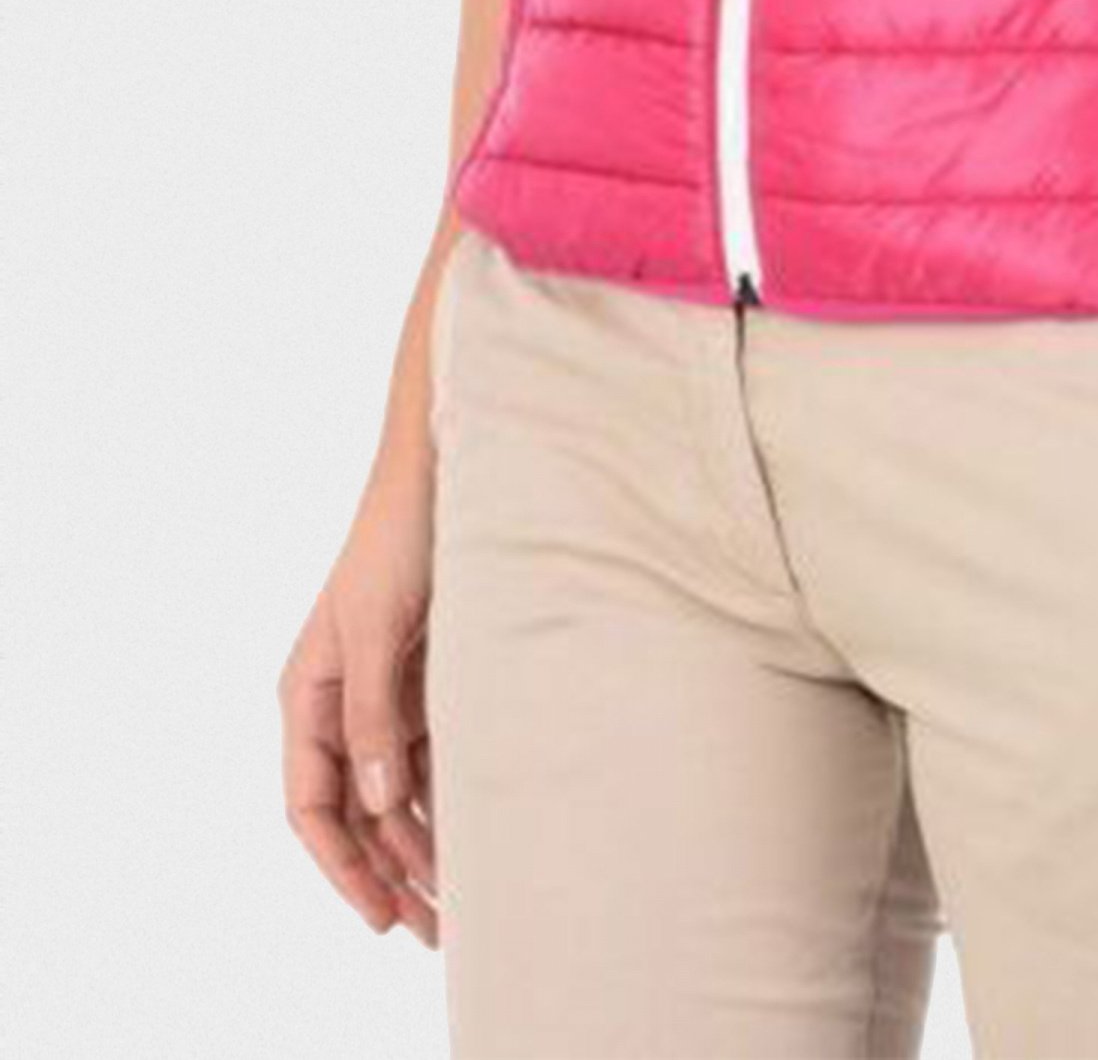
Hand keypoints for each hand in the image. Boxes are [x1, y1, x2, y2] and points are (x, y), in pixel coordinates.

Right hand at [278, 460, 438, 944]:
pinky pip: (433, 760)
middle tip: (434, 933)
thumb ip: (373, 711)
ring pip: (395, 796)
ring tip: (462, 905)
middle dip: (388, 876)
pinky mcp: (430, 683)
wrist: (448, 473)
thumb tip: (375, 802)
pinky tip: (480, 838)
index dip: (342, 869)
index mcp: (308, 695)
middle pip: (357, 815)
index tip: (378, 919)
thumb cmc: (399, 537)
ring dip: (423, 849)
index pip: (312, 806)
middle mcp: (342, 704)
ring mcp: (386, 697)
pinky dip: (449, 801)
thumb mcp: (376, 626)